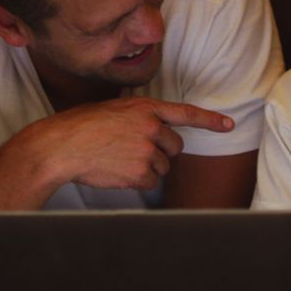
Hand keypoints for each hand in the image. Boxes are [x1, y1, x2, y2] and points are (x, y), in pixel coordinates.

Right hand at [18, 97, 233, 190]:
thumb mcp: (114, 109)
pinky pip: (151, 182)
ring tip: (118, 159)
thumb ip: (138, 116)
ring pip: (163, 167)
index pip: (186, 113)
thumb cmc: (81, 126)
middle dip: (161, 152)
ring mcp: (147, 150)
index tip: (229, 125)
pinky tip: (117, 171)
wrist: (62, 146)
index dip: (210, 120)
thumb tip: (155, 130)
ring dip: (146, 168)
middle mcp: (151, 127)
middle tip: (132, 150)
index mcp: (145, 107)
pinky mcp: (141, 172)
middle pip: (175, 147)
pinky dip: (138, 181)